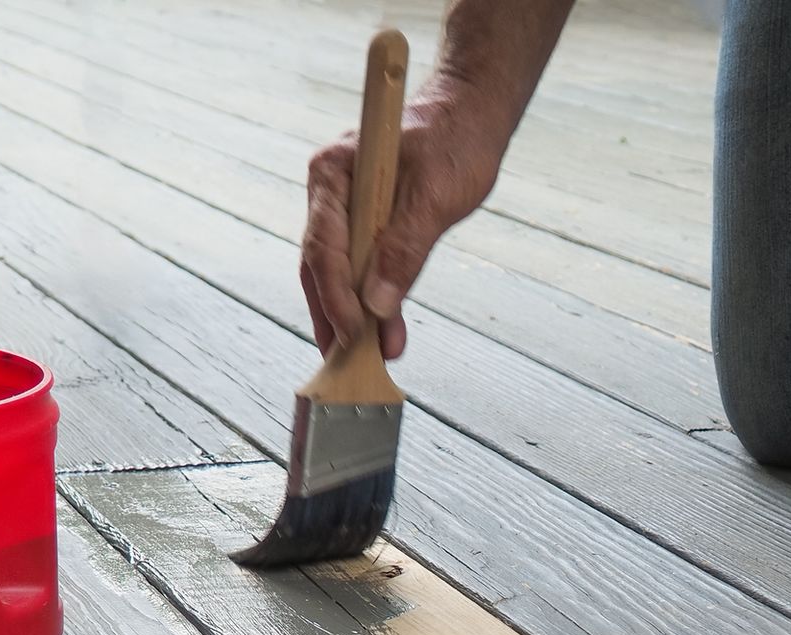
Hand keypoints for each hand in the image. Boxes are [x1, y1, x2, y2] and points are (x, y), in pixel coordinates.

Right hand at [300, 88, 504, 359]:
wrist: (470, 114)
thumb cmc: (455, 139)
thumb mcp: (435, 194)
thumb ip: (405, 249)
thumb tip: (377, 303)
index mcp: (333, 173)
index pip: (322, 247)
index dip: (335, 298)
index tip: (353, 337)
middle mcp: (330, 191)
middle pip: (320, 266)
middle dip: (333, 316)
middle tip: (345, 363)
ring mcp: (345, 207)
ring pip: (336, 271)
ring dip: (350, 315)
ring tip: (365, 358)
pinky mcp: (366, 221)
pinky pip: (358, 266)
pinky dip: (368, 298)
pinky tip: (382, 329)